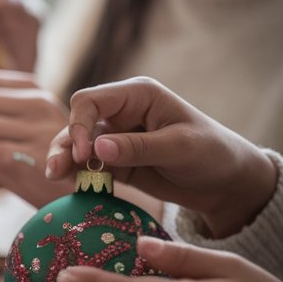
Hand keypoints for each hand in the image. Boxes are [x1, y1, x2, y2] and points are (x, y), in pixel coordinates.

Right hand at [46, 77, 277, 237]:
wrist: (227, 183)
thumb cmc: (212, 154)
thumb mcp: (179, 148)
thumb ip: (138, 148)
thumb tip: (96, 149)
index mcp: (137, 96)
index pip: (91, 101)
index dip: (80, 124)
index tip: (86, 155)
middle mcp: (121, 113)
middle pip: (77, 122)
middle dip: (66, 144)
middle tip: (57, 171)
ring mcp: (116, 138)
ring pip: (77, 145)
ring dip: (65, 159)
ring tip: (56, 177)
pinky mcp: (116, 163)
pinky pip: (88, 166)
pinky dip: (77, 175)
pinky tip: (70, 185)